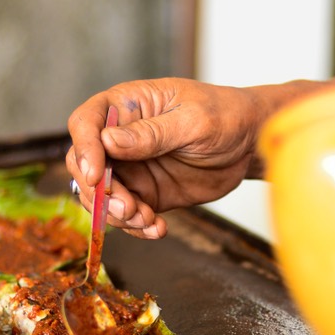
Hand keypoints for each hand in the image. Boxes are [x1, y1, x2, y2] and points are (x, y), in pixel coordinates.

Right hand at [66, 77, 313, 238]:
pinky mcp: (146, 193)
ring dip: (117, 214)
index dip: (84, 149)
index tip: (97, 174)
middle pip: (85, 165)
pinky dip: (137, 227)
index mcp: (126, 106)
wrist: (250, 143)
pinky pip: (128, 215)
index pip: (86, 123)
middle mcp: (121, 138)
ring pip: (102, 196)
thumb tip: (108, 140)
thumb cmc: (224, 116)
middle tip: (128, 208)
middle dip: (100, 192)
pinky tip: (158, 228)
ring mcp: (131, 168)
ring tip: (147, 220)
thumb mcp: (192, 121)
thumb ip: (151, 133)